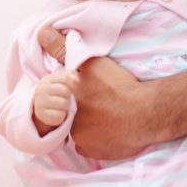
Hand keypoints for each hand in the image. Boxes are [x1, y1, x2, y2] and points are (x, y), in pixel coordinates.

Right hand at [33, 70, 78, 133]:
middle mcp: (41, 90)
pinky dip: (62, 115)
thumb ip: (71, 76)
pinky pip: (60, 115)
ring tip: (61, 106)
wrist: (42, 107)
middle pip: (65, 91)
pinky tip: (57, 113)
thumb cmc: (56, 92)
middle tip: (64, 98)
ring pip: (64, 103)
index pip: (65, 78)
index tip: (73, 90)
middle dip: (69, 96)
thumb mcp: (62, 81)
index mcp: (46, 79)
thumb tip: (76, 79)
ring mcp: (40, 102)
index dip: (73, 85)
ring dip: (66, 106)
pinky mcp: (41, 114)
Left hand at [38, 27, 149, 158]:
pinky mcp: (95, 154)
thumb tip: (41, 32)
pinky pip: (91, 147)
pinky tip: (109, 131)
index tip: (90, 94)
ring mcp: (81, 140)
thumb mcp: (91, 63)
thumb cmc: (118, 86)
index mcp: (67, 101)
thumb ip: (62, 48)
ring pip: (80, 133)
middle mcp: (69, 123)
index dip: (74, 96)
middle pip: (70, 116)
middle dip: (81, 111)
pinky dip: (98, 141)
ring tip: (107, 117)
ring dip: (89, 127)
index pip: (61, 99)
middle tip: (100, 105)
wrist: (145, 112)